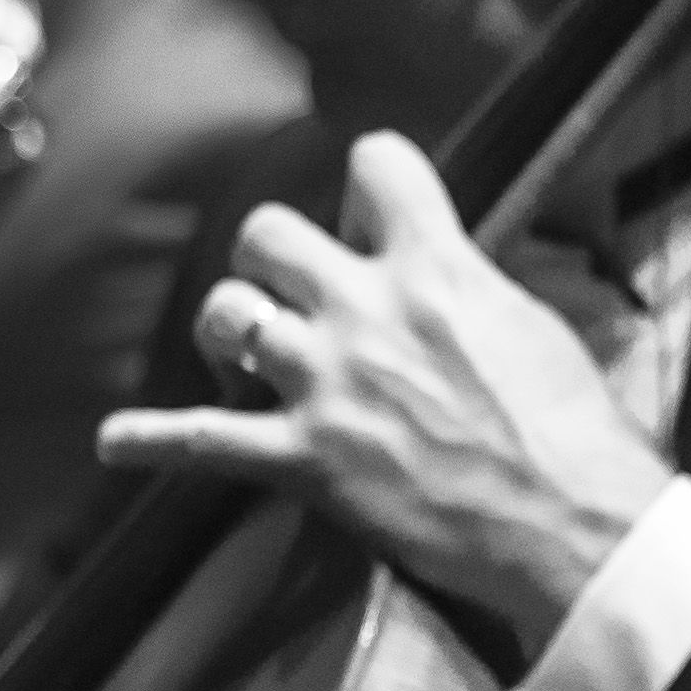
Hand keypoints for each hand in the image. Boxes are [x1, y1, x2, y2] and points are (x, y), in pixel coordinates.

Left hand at [94, 135, 667, 648]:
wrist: (573, 526)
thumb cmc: (574, 435)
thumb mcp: (532, 324)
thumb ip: (468, 288)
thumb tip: (442, 277)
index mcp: (436, 268)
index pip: (375, 163)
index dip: (369, 182)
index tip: (370, 210)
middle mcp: (367, 312)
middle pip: (268, 232)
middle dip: (273, 257)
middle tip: (296, 292)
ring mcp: (326, 385)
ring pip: (224, 314)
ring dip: (230, 333)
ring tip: (246, 358)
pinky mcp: (305, 461)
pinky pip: (201, 439)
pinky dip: (151, 439)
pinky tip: (116, 440)